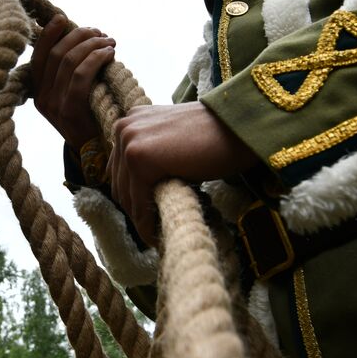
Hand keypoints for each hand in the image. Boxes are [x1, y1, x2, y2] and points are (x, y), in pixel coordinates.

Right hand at [28, 14, 115, 147]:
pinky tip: (110, 54)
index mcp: (37, 92)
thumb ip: (70, 72)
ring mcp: (53, 105)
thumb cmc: (91, 119)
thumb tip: (80, 37)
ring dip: (92, 45)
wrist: (97, 155)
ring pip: (69, 61)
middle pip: (56, 54)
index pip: (39, 56)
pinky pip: (81, 75)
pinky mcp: (69, 111)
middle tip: (99, 32)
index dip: (49, 34)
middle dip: (79, 36)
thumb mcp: (72, 95)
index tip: (63, 18)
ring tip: (109, 41)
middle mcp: (41, 98)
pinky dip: (97, 59)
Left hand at [108, 102, 257, 244]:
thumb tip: (138, 192)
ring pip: (125, 196)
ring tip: (157, 235)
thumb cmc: (214, 140)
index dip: (133, 197)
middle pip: (119, 184)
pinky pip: (137, 203)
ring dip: (140, 220)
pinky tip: (157, 236)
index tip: (148, 215)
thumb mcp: (172, 142)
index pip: (120, 170)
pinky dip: (145, 224)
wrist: (238, 130)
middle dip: (135, 210)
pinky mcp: (138, 158)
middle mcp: (123, 128)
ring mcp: (129, 141)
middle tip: (153, 230)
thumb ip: (152, 155)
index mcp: (130, 121)